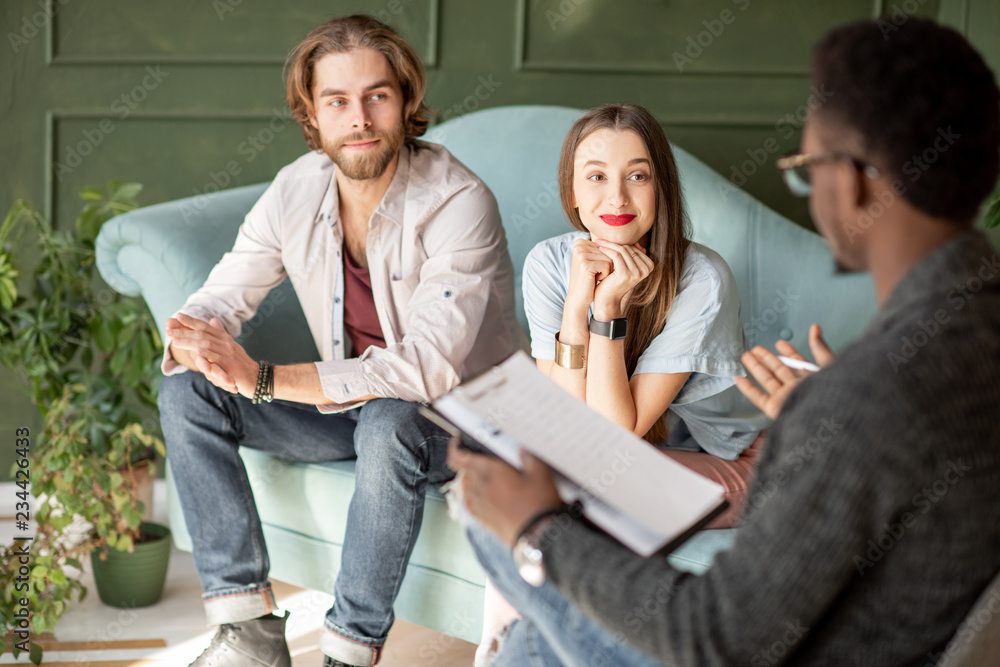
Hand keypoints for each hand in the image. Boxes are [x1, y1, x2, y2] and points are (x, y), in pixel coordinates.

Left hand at [166, 314, 255, 395]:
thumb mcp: (231, 346)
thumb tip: (213, 320)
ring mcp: (229, 354)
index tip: (178, 315)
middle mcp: (226, 343)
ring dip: (190, 342)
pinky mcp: (231, 366)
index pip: (205, 326)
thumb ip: (220, 333)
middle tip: (168, 329)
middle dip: (184, 331)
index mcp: (224, 338)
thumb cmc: (241, 363)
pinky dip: (207, 354)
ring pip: (207, 345)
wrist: (256, 377)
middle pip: (203, 334)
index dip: (192, 321)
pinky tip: (197, 351)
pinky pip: (217, 359)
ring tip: (175, 341)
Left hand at [446, 439, 562, 546]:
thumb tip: (523, 452)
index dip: (454, 447)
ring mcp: (478, 505)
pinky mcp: (482, 520)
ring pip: (467, 487)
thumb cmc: (537, 504)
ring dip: (474, 480)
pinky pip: (471, 503)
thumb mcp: (540, 473)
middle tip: (487, 460)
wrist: (538, 534)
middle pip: (464, 471)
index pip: (457, 457)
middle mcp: (478, 487)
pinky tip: (489, 497)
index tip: (458, 442)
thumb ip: (529, 458)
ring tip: (490, 479)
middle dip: (471, 463)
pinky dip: (476, 497)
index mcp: (487, 471)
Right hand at [565, 238, 612, 314]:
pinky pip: (607, 266)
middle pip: (608, 251)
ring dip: (606, 270)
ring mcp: (581, 254)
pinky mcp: (586, 264)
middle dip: (606, 265)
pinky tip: (594, 279)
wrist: (578, 298)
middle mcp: (579, 245)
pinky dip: (605, 275)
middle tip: (594, 273)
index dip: (605, 260)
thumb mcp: (594, 261)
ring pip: (610, 258)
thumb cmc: (589, 280)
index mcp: (580, 242)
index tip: (594, 268)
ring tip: (594, 276)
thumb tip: (630, 243)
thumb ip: (603, 249)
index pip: (606, 246)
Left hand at [591, 240, 653, 319]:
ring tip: (597, 243)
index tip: (607, 239)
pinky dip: (607, 250)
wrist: (606, 299)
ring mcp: (637, 273)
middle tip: (599, 239)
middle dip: (613, 242)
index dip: (620, 242)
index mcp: (648, 266)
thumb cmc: (613, 281)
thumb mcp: (625, 266)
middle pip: (629, 248)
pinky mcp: (626, 274)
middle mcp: (645, 270)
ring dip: (608, 245)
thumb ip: (631, 255)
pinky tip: (599, 249)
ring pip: (622, 250)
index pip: (634, 247)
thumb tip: (635, 242)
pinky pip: (616, 255)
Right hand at [735, 324, 834, 419]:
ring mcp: (786, 398)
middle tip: (756, 348)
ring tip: (746, 356)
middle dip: (767, 358)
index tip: (779, 343)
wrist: (828, 417)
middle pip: (779, 370)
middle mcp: (798, 388)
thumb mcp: (829, 364)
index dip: (789, 352)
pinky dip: (748, 389)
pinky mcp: (775, 409)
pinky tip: (740, 380)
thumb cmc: (833, 392)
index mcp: (812, 379)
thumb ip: (820, 348)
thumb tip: (815, 327)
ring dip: (756, 368)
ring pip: (767, 380)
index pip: (797, 363)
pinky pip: (759, 398)